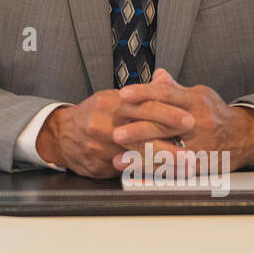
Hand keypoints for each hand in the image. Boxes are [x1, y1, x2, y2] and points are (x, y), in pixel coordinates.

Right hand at [36, 87, 194, 178]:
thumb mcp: (113, 98)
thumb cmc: (94, 114)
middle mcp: (104, 125)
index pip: (144, 106)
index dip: (168, 113)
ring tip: (184, 169)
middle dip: (169, 145)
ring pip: (136, 156)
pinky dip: (146, 173)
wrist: (61, 134)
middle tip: (192, 153)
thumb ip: (141, 93)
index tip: (189, 119)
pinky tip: (163, 177)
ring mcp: (100, 147)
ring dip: (163, 164)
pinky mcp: (98, 165)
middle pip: (142, 135)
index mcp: (111, 104)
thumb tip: (164, 77)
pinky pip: (125, 171)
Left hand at [116, 69, 253, 168]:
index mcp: (196, 102)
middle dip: (138, 129)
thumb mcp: (198, 94)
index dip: (144, 93)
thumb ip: (174, 88)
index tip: (123, 94)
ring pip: (166, 151)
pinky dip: (151, 172)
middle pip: (165, 126)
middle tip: (116, 132)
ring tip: (119, 159)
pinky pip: (172, 169)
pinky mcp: (199, 165)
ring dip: (141, 157)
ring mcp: (200, 146)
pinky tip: (135, 173)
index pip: (167, 95)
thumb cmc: (213, 112)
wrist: (243, 136)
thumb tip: (156, 75)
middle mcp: (198, 123)